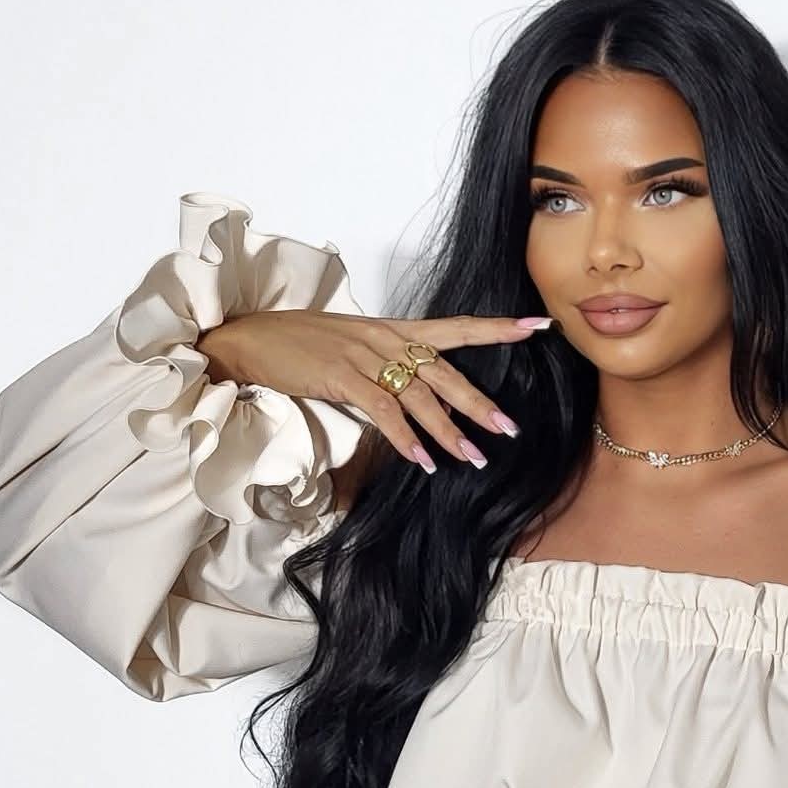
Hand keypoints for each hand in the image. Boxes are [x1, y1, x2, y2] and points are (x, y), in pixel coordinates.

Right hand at [197, 308, 549, 471]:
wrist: (251, 339)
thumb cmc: (300, 347)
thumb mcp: (353, 349)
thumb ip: (390, 367)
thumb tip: (422, 398)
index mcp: (393, 329)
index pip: (456, 326)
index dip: (497, 327)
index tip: (537, 327)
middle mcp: (385, 338)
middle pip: (445, 371)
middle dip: (480, 402)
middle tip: (510, 428)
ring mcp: (363, 355)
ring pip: (419, 396)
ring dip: (448, 431)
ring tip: (474, 458)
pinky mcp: (339, 375)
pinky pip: (382, 410)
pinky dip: (405, 438)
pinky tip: (423, 460)